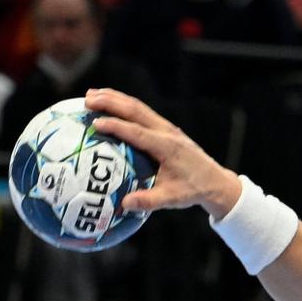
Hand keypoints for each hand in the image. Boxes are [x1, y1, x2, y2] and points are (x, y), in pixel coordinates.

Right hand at [84, 88, 242, 216]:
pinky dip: (122, 104)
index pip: (138, 133)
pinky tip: (107, 104)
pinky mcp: (164, 128)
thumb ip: (148, 201)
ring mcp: (166, 127)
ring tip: (90, 95)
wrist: (215, 181)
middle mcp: (166, 132)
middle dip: (110, 102)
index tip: (96, 124)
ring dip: (114, 98)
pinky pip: (141, 111)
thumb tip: (123, 205)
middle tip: (86, 100)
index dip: (117, 127)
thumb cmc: (193, 190)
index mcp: (167, 147)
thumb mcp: (172, 199)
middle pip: (135, 110)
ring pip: (137, 106)